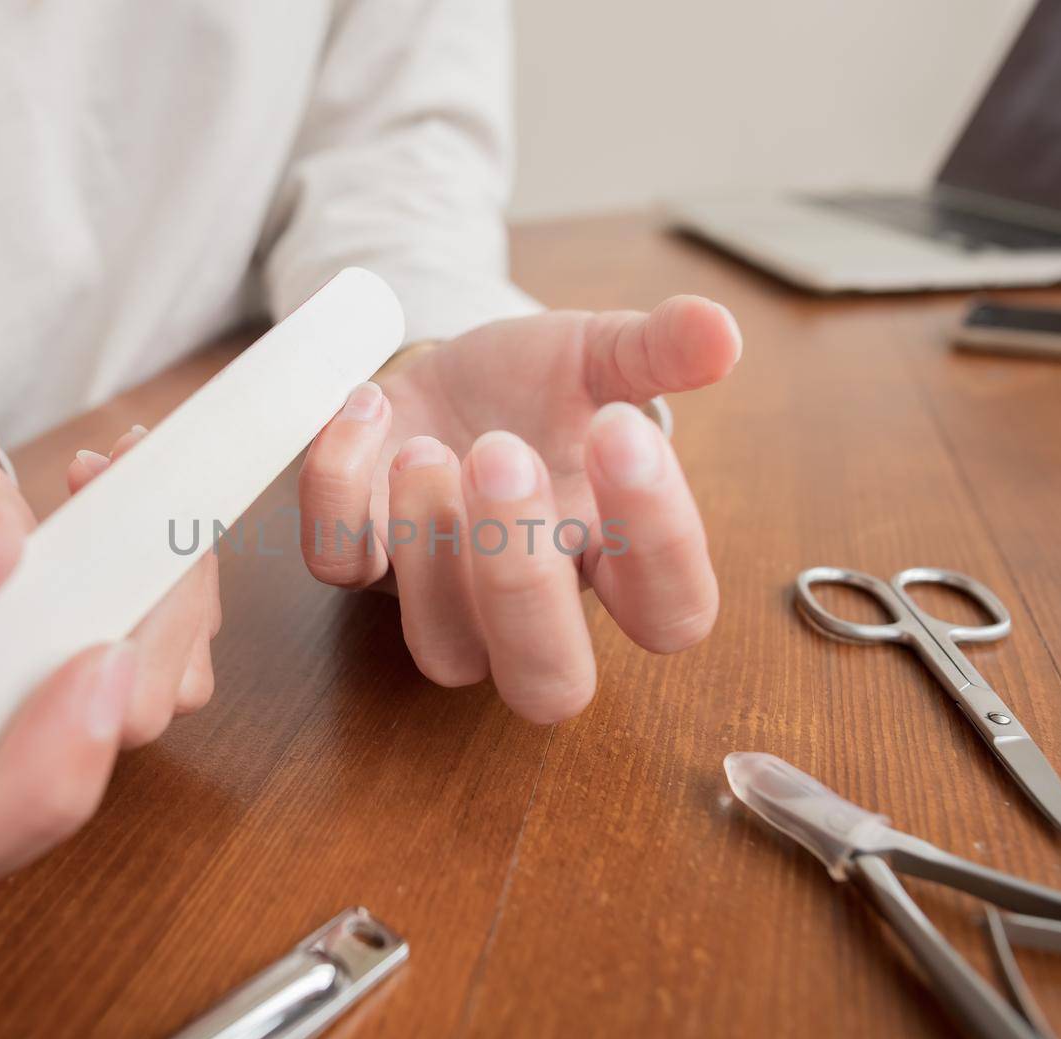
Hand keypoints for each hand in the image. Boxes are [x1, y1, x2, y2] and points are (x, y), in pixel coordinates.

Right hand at [0, 347, 216, 931]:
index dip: (13, 798)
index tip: (89, 667)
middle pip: (37, 808)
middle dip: (120, 682)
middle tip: (139, 548)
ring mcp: (2, 730)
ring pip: (121, 731)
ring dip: (160, 613)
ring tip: (114, 484)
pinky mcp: (73, 688)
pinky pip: (160, 678)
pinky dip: (174, 594)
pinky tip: (135, 508)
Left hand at [298, 296, 739, 721]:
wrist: (443, 370)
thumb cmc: (537, 385)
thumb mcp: (600, 355)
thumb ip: (658, 350)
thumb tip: (723, 332)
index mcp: (614, 560)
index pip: (672, 614)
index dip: (657, 541)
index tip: (617, 430)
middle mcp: (531, 606)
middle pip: (549, 685)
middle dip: (524, 583)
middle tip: (503, 455)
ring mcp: (440, 599)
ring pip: (441, 652)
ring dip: (430, 549)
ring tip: (428, 445)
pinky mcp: (359, 561)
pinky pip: (337, 566)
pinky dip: (340, 489)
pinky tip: (369, 408)